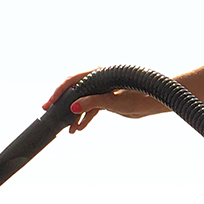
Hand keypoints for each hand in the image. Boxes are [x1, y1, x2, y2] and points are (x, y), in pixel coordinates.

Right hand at [42, 71, 162, 132]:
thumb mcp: (113, 102)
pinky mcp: (107, 100)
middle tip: (50, 113)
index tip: (49, 103)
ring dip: (75, 115)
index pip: (72, 81)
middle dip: (63, 103)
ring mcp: (102, 90)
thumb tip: (73, 108)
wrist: (154, 102)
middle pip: (75, 91)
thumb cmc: (138, 97)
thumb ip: (92, 103)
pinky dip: (85, 118)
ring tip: (68, 129)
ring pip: (82, 102)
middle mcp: (98, 80)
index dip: (59, 92)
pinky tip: (79, 128)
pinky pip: (91, 108)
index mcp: (98, 75)